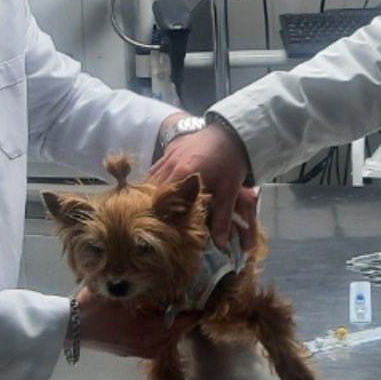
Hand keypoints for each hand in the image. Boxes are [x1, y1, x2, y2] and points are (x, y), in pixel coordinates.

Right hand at [76, 288, 199, 359]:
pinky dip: (158, 333)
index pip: (184, 321)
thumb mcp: (123, 290)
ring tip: (173, 311)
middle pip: (176, 332)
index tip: (206, 304)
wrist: (70, 328)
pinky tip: (153, 321)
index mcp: (152, 330)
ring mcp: (139, 351)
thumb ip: (144, 287)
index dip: (196, 312)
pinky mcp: (128, 352)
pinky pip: (153, 344)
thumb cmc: (96, 306)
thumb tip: (162, 277)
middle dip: (183, 319)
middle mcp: (150, 345)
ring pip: (165, 339)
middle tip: (190, 304)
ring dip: (170, 326)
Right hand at [147, 122, 249, 247]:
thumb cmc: (231, 162)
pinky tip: (154, 194)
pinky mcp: (167, 153)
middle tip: (155, 225)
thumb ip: (222, 219)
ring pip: (149, 181)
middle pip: (153, 192)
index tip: (162, 231)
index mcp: (185, 176)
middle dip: (152, 209)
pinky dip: (151, 183)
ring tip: (152, 213)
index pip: (164, 202)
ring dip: (150, 196)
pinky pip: (152, 170)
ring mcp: (167, 158)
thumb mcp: (229, 192)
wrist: (230, 133)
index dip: (161, 218)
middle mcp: (171, 167)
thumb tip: (221, 246)